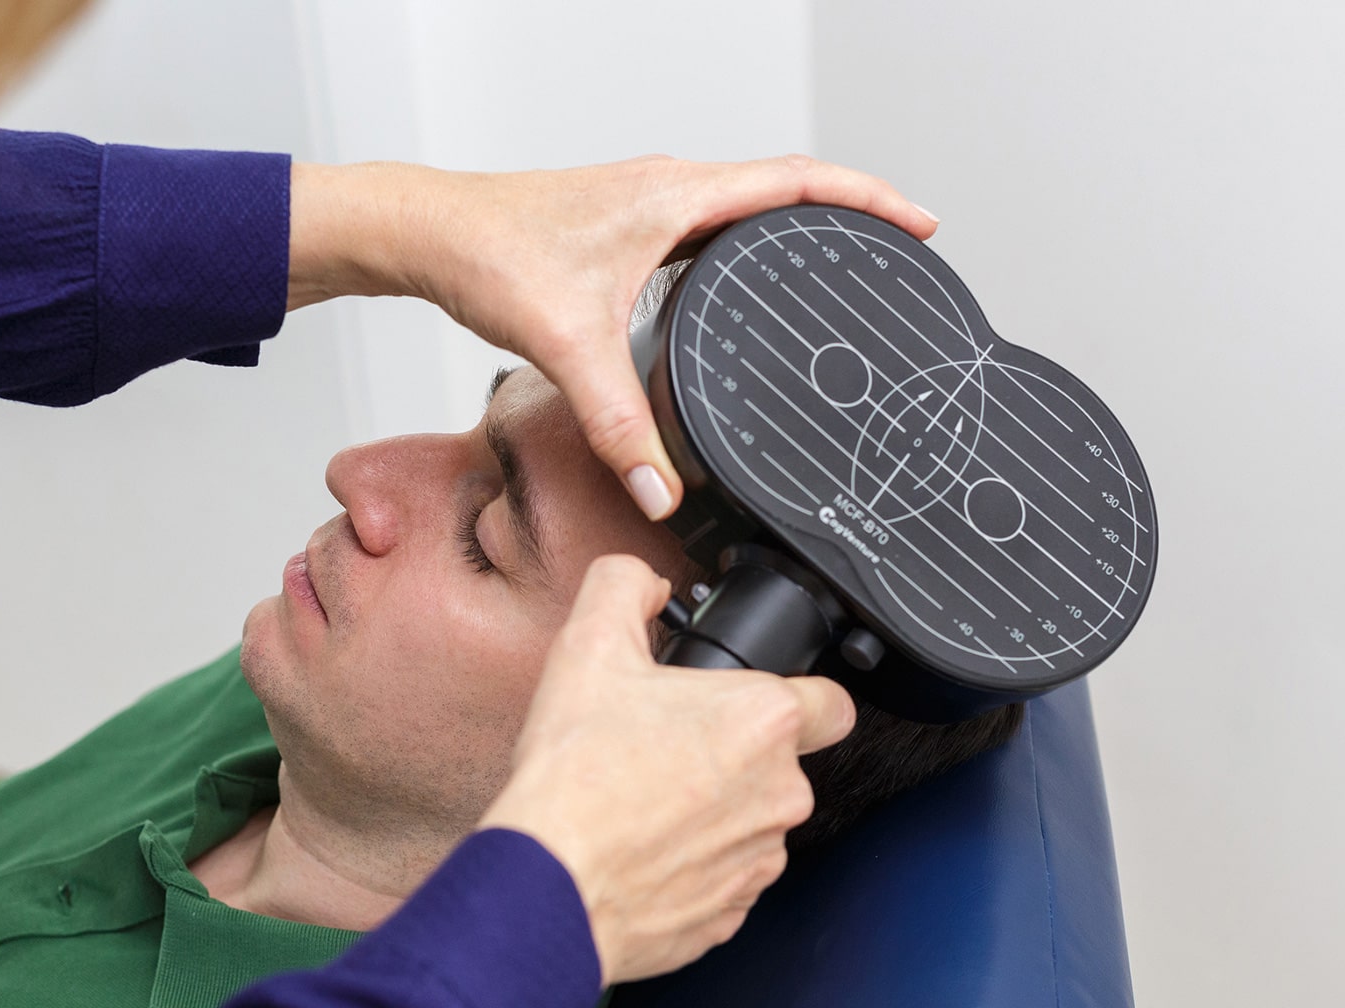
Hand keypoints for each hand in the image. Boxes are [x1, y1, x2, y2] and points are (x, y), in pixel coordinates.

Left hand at [287, 156, 937, 518]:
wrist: (425, 232)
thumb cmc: (485, 253)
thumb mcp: (565, 342)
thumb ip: (618, 424)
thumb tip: (662, 489)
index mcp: (675, 196)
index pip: (798, 181)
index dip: (868, 199)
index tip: (920, 225)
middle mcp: (666, 190)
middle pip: (782, 188)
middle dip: (847, 214)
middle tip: (896, 250)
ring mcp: (645, 204)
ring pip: (741, 206)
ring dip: (792, 228)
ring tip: (839, 265)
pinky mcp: (621, 226)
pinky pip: (706, 227)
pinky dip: (741, 247)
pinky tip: (739, 289)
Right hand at [476, 555, 855, 984]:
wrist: (552, 883)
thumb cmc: (576, 777)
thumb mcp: (587, 645)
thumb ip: (623, 586)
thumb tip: (641, 580)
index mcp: (764, 721)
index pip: (832, 701)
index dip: (798, 693)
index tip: (753, 701)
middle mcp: (780, 793)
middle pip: (779, 763)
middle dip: (731, 755)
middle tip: (664, 749)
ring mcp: (759, 860)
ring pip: (751, 822)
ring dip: (712, 812)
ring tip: (643, 803)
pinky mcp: (731, 914)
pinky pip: (723, 877)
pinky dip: (691, 865)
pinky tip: (640, 849)